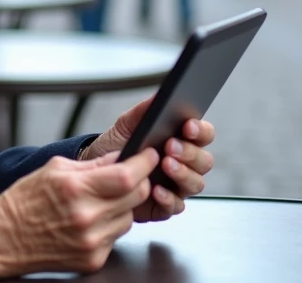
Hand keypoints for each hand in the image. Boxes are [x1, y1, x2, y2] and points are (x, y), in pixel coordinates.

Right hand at [0, 149, 158, 277]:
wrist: (2, 238)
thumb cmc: (23, 201)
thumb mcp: (54, 169)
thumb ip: (92, 164)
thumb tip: (122, 157)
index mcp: (75, 188)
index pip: (127, 176)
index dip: (144, 163)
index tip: (148, 155)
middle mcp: (86, 217)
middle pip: (136, 196)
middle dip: (139, 181)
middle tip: (131, 174)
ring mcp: (91, 242)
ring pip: (129, 217)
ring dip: (123, 205)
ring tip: (99, 201)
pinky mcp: (93, 260)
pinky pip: (116, 237)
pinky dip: (110, 226)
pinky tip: (90, 221)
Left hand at [80, 97, 215, 222]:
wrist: (97, 173)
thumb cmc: (116, 147)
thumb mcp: (126, 126)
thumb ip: (144, 111)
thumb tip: (159, 95)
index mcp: (180, 140)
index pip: (203, 134)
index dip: (200, 130)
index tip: (187, 126)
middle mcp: (184, 164)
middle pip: (204, 160)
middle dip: (190, 153)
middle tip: (171, 146)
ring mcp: (177, 185)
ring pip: (196, 183)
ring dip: (183, 174)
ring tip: (165, 165)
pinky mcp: (166, 205)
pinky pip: (177, 205)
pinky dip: (168, 198)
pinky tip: (156, 190)